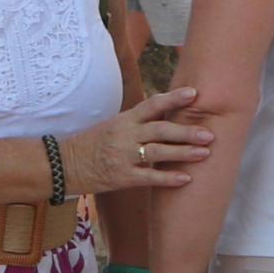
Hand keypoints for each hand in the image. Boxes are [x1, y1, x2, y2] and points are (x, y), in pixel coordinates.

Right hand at [66, 84, 210, 193]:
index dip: (173, 98)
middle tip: (209, 133)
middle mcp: (125, 135)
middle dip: (186, 131)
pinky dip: (168, 178)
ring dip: (183, 153)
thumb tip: (166, 114)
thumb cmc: (92, 144)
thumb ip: (137, 122)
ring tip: (205, 153)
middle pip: (160, 129)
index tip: (194, 93)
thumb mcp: (112, 126)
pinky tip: (186, 179)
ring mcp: (124, 156)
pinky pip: (149, 177)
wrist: (64, 164)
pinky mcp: (122, 177)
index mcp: (124, 120)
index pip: (152, 104)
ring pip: (158, 152)